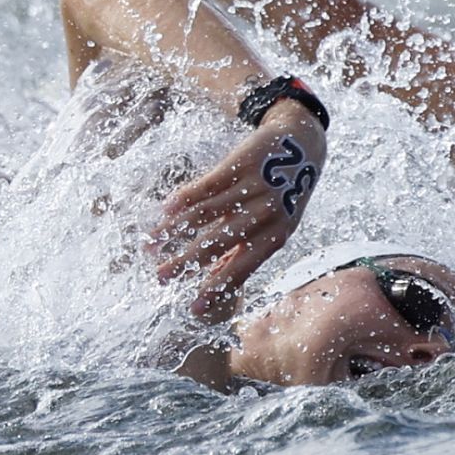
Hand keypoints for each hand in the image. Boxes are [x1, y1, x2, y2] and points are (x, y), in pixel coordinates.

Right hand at [151, 101, 325, 321]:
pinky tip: (164, 210)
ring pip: (205, 213)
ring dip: (174, 231)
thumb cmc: (285, 195)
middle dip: (186, 262)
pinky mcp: (240, 163)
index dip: (216, 288)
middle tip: (160, 276)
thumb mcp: (278, 226)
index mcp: (276, 236)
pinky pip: (206, 186)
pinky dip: (183, 199)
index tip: (193, 308)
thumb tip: (218, 282)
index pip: (242, 268)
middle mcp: (265, 213)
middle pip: (218, 242)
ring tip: (151, 243)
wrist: (303, 145)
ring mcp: (253, 187)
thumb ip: (249, 252)